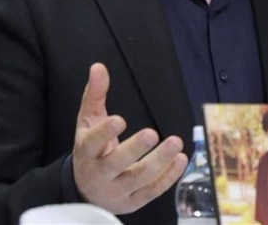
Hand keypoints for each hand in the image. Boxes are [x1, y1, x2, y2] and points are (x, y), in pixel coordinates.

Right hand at [72, 63, 187, 214]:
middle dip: (135, 149)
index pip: (92, 143)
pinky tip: (180, 160)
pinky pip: (152, 191)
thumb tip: (98, 67)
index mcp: (86, 152)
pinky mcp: (133, 201)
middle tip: (152, 133)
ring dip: (159, 162)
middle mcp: (99, 174)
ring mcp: (117, 190)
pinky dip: (168, 178)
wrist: (87, 191)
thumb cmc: (91, 150)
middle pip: (117, 163)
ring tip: (176, 143)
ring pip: (139, 179)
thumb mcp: (88, 121)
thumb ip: (95, 94)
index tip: (120, 119)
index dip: (105, 132)